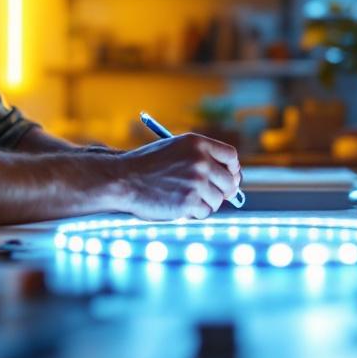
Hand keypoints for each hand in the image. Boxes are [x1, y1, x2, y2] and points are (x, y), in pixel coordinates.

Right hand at [112, 133, 241, 219]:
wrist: (123, 180)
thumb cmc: (147, 167)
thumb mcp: (175, 151)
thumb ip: (200, 159)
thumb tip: (230, 182)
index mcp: (197, 143)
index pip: (231, 156)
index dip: (233, 169)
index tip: (230, 177)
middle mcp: (200, 160)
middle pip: (230, 181)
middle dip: (224, 191)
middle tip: (212, 196)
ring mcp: (196, 182)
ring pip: (217, 200)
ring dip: (205, 204)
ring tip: (184, 199)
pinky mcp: (189, 202)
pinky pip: (205, 212)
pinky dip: (194, 213)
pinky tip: (178, 206)